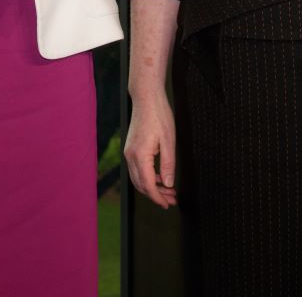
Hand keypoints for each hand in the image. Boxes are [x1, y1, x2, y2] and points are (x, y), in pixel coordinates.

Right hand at [124, 91, 177, 207]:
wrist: (146, 97)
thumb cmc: (159, 116)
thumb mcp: (169, 141)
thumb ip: (168, 165)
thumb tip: (168, 184)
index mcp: (140, 156)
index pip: (148, 185)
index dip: (158, 198)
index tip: (168, 204)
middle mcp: (130, 156)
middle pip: (141, 185)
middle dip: (156, 195)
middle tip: (172, 199)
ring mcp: (129, 152)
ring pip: (138, 178)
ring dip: (152, 187)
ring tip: (168, 190)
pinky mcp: (131, 148)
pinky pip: (137, 169)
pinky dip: (147, 177)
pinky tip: (159, 177)